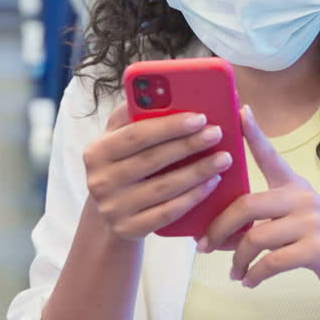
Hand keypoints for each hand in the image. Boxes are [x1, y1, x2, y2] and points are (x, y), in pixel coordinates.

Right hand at [83, 104, 233, 240]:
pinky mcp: (128, 230)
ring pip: (163, 188)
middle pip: (152, 160)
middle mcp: (100, 181)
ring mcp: (113, 208)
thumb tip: (164, 90)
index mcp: (96, 151)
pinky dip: (192, 197)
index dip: (170, 125)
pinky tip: (212, 184)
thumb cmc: (123, 166)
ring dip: (198, 171)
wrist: (109, 215)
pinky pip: (167, 212)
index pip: (136, 135)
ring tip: (223, 158)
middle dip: (189, 145)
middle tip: (217, 133)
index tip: (200, 116)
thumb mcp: (118, 140)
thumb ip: (133, 114)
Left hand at [199, 105, 319, 300]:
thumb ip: (265, 220)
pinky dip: (254, 274)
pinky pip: (271, 262)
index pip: (271, 155)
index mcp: (295, 187)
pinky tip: (248, 281)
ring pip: (255, 237)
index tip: (241, 110)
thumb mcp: (298, 221)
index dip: (254, 133)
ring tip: (234, 272)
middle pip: (246, 205)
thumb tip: (220, 234)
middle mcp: (303, 198)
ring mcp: (312, 223)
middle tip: (204, 246)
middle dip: (219, 228)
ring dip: (237, 259)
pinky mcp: (317, 250)